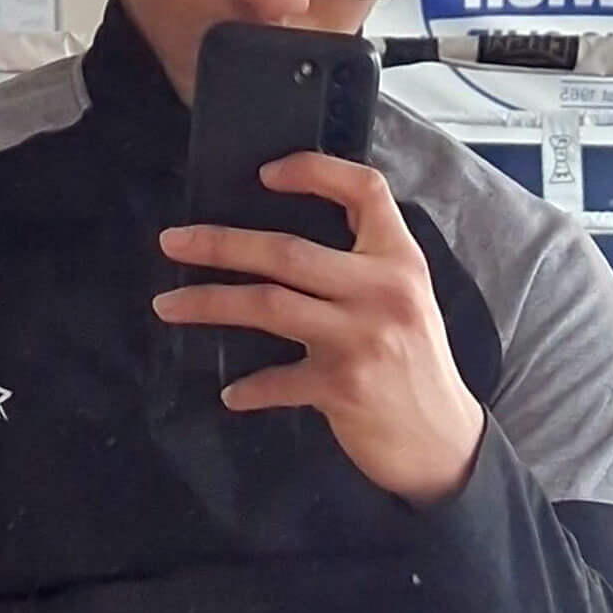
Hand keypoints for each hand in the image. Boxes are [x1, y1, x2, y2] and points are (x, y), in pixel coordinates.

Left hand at [154, 154, 485, 505]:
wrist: (445, 442)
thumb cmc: (416, 366)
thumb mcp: (406, 301)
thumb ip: (362, 269)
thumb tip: (281, 247)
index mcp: (401, 260)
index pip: (365, 190)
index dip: (315, 171)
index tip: (265, 174)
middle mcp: (383, 291)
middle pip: (288, 251)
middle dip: (221, 244)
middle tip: (173, 242)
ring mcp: (362, 338)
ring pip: (268, 304)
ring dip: (209, 303)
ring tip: (168, 304)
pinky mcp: (343, 385)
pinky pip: (277, 380)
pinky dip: (249, 388)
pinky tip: (231, 393)